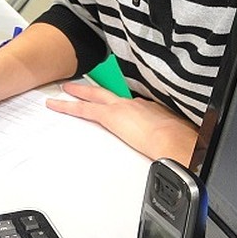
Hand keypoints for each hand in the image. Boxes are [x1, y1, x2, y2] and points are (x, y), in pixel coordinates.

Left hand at [46, 80, 198, 165]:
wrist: (175, 141)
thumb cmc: (180, 143)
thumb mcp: (178, 139)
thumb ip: (170, 140)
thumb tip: (173, 150)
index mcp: (152, 109)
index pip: (134, 104)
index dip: (124, 105)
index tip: (121, 107)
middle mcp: (135, 104)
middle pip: (110, 94)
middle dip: (95, 90)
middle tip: (82, 87)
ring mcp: (122, 107)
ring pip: (93, 96)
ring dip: (79, 93)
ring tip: (65, 90)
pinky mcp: (110, 116)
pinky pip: (83, 109)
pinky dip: (67, 106)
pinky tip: (55, 104)